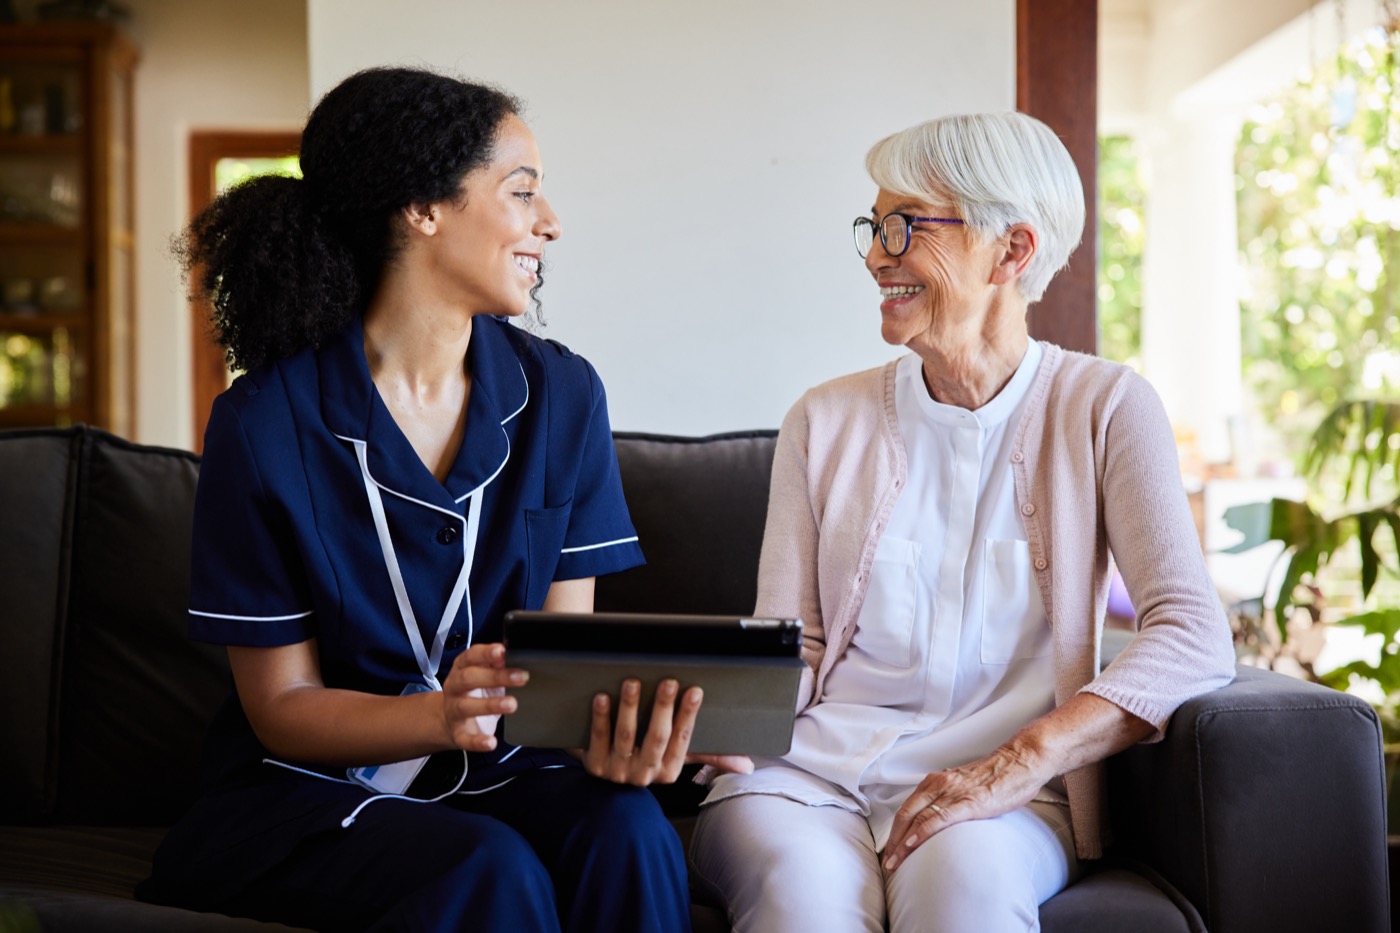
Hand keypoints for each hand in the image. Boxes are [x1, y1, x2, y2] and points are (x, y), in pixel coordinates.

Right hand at [440, 643, 526, 752]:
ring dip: (490, 705)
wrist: (451, 719)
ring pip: (466, 707)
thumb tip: (513, 655)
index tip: (502, 651)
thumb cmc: (476, 691)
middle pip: (469, 678)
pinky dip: (477, 742)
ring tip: (512, 704)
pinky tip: (491, 742)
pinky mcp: (458, 733)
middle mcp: (455, 687)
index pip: (471, 656)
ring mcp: (454, 710)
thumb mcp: (485, 673)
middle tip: (521, 677)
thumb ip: (497, 664)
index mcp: (462, 668)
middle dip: (495, 676)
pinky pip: (465, 738)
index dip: (486, 653)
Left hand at [580, 678, 700, 784]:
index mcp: (668, 771)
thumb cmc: (648, 759)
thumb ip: (710, 757)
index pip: (682, 741)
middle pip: (656, 738)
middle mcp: (644, 774)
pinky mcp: (594, 765)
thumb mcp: (676, 757)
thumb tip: (747, 765)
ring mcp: (617, 771)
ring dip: (629, 709)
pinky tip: (602, 697)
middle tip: (669, 682)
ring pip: (626, 737)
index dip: (689, 716)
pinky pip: (598, 739)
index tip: (695, 692)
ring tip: (632, 683)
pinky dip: (600, 718)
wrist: (606, 777)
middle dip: (663, 709)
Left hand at [882, 743, 1044, 871]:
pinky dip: (921, 833)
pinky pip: (938, 819)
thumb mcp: (963, 785)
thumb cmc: (996, 776)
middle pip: (905, 815)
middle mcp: (938, 784)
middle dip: (892, 841)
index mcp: (936, 781)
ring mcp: (952, 794)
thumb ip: (949, 798)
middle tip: (888, 862)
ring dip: (902, 844)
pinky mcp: (968, 803)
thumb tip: (941, 819)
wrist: (1019, 762)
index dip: (894, 831)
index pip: (907, 808)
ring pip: (917, 819)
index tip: (891, 850)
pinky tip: (911, 846)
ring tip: (895, 863)